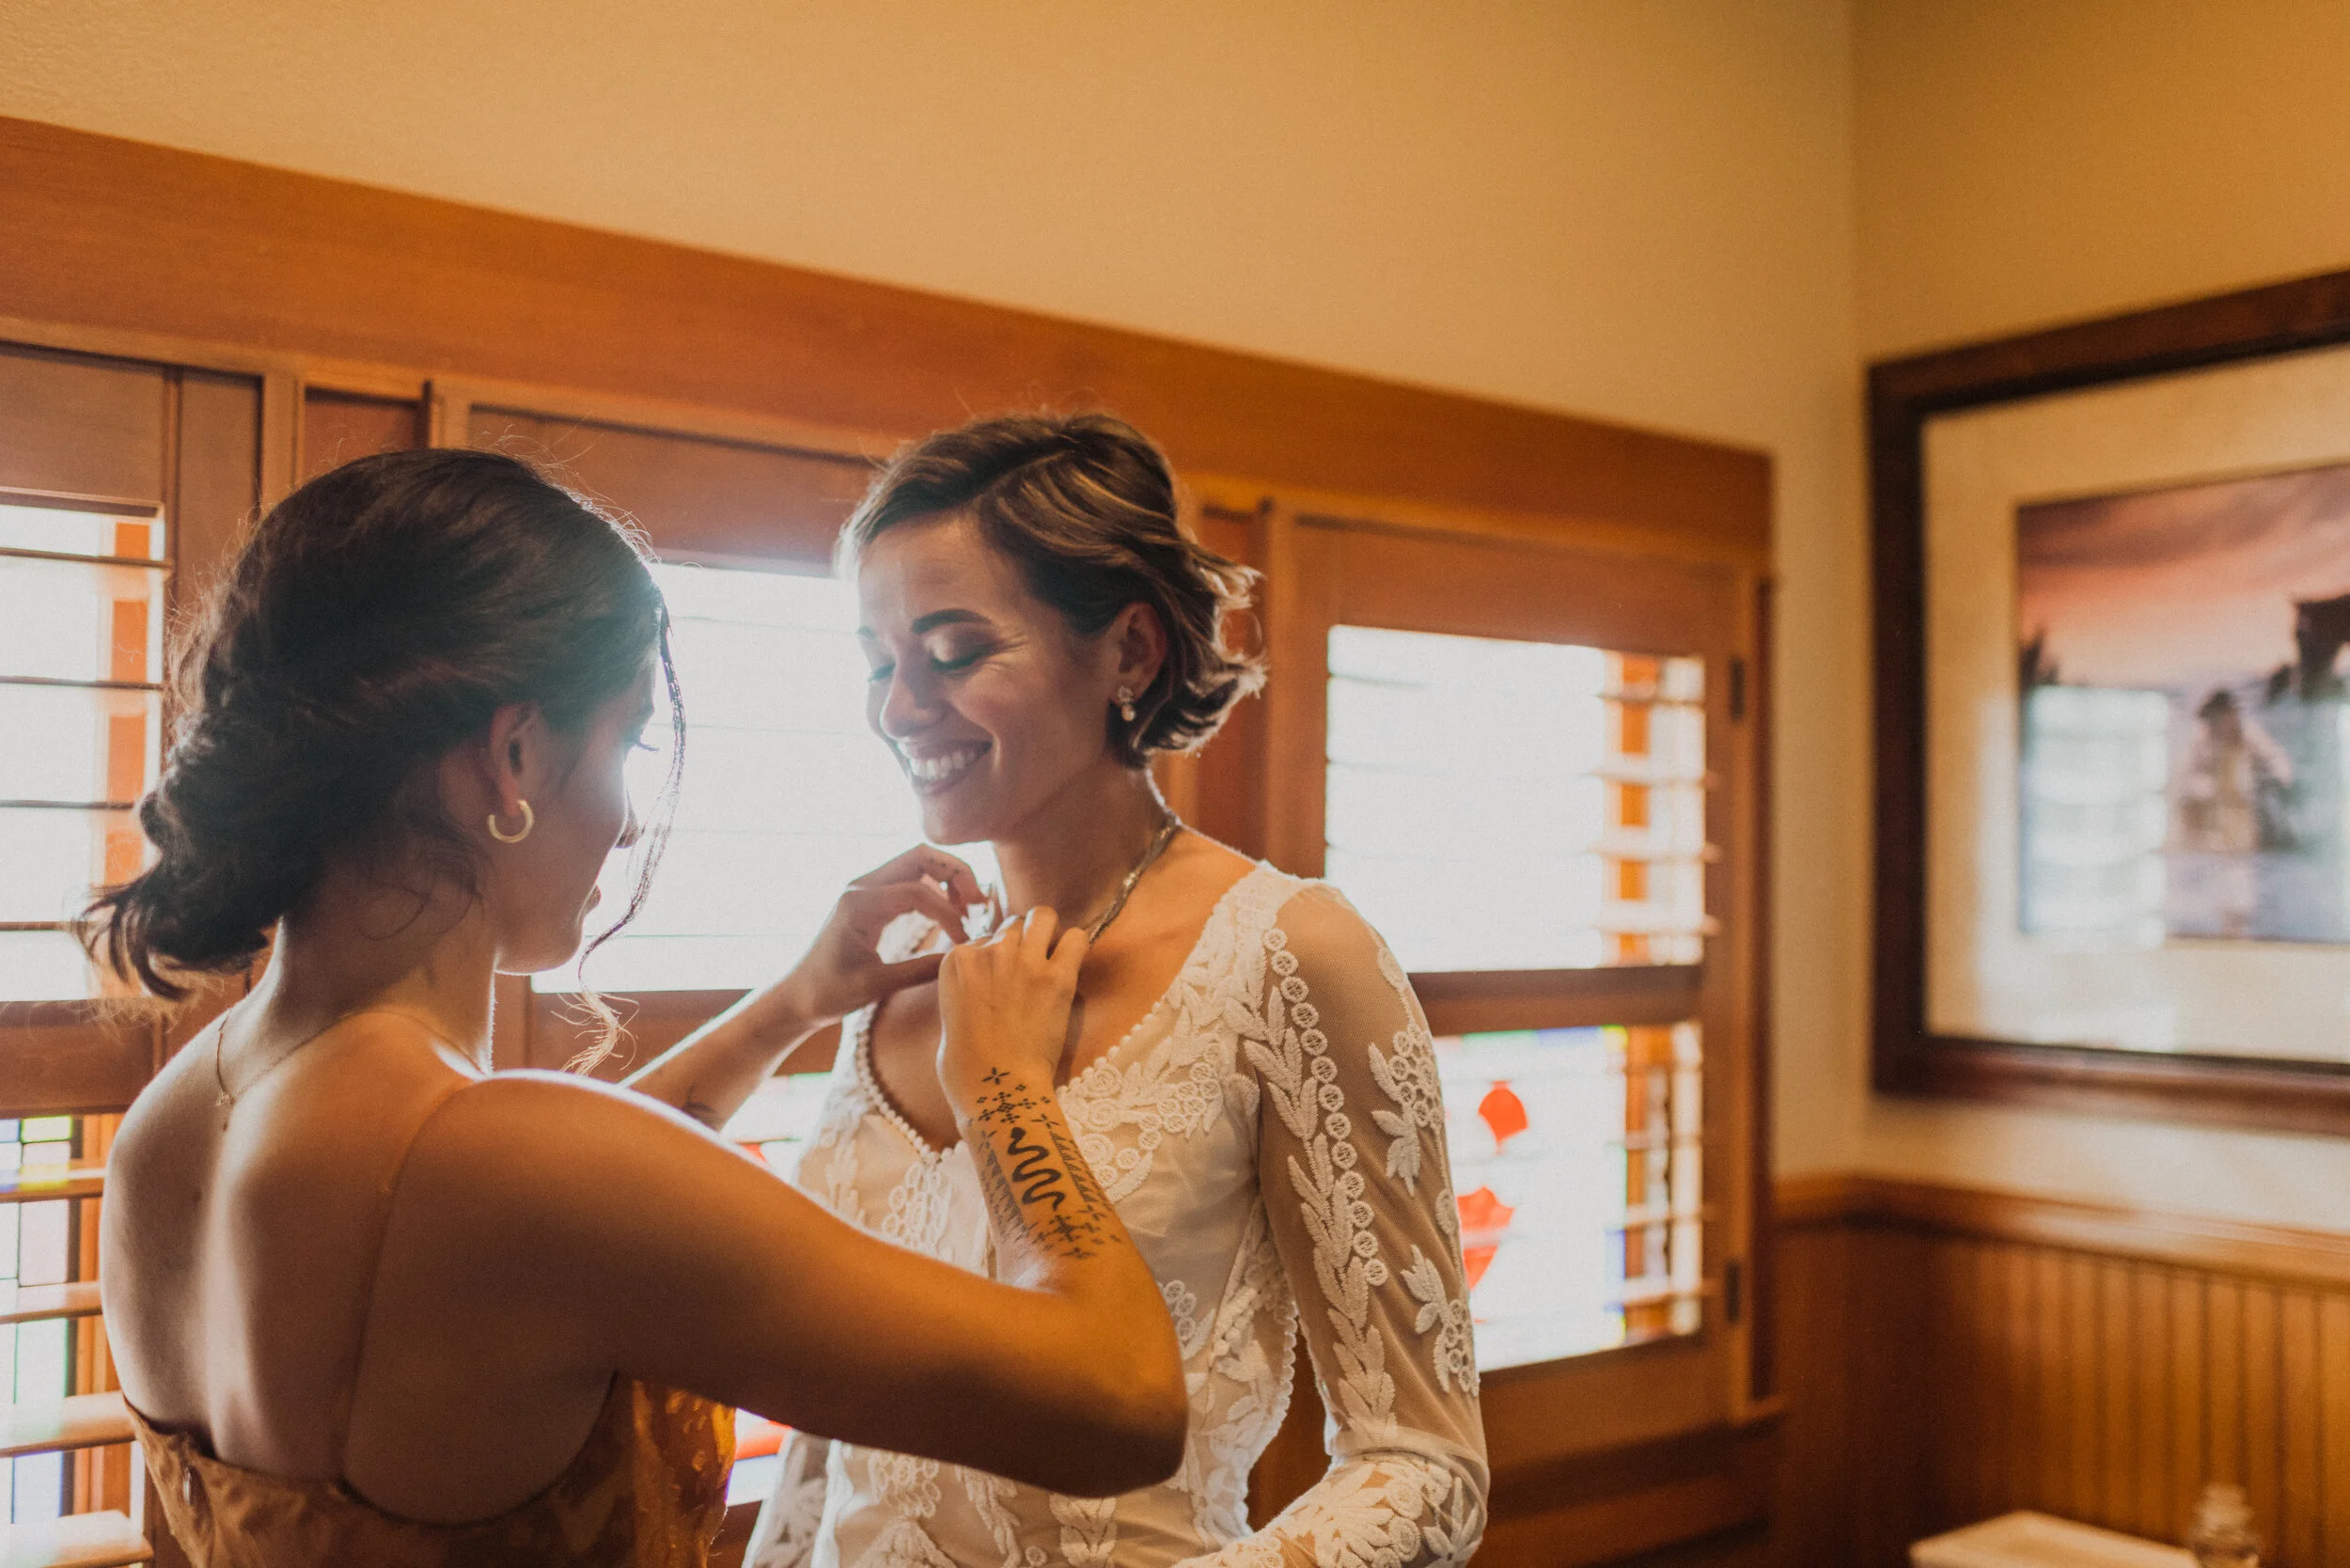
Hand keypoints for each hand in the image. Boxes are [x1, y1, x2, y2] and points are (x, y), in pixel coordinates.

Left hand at [768, 846, 985, 1027]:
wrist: (795, 996)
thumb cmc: (828, 993)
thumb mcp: (876, 986)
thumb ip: (920, 970)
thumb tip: (963, 960)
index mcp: (859, 903)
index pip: (919, 891)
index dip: (949, 914)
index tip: (964, 941)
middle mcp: (861, 885)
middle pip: (921, 856)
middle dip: (956, 873)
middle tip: (980, 903)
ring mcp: (864, 888)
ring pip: (917, 862)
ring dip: (947, 877)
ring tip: (969, 906)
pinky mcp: (868, 897)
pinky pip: (908, 878)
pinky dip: (933, 887)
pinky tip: (948, 911)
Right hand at [936, 908, 1089, 1115]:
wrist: (997, 1090)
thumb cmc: (966, 1069)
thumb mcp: (948, 1019)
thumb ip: (963, 992)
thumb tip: (978, 989)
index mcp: (957, 961)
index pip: (982, 938)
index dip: (995, 958)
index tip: (1002, 979)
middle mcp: (989, 953)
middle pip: (1012, 925)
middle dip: (1021, 942)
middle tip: (1030, 968)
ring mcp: (1024, 962)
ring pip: (1043, 917)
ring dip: (1048, 933)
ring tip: (1053, 955)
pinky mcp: (1057, 978)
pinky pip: (1076, 938)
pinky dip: (1076, 946)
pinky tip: (1073, 962)